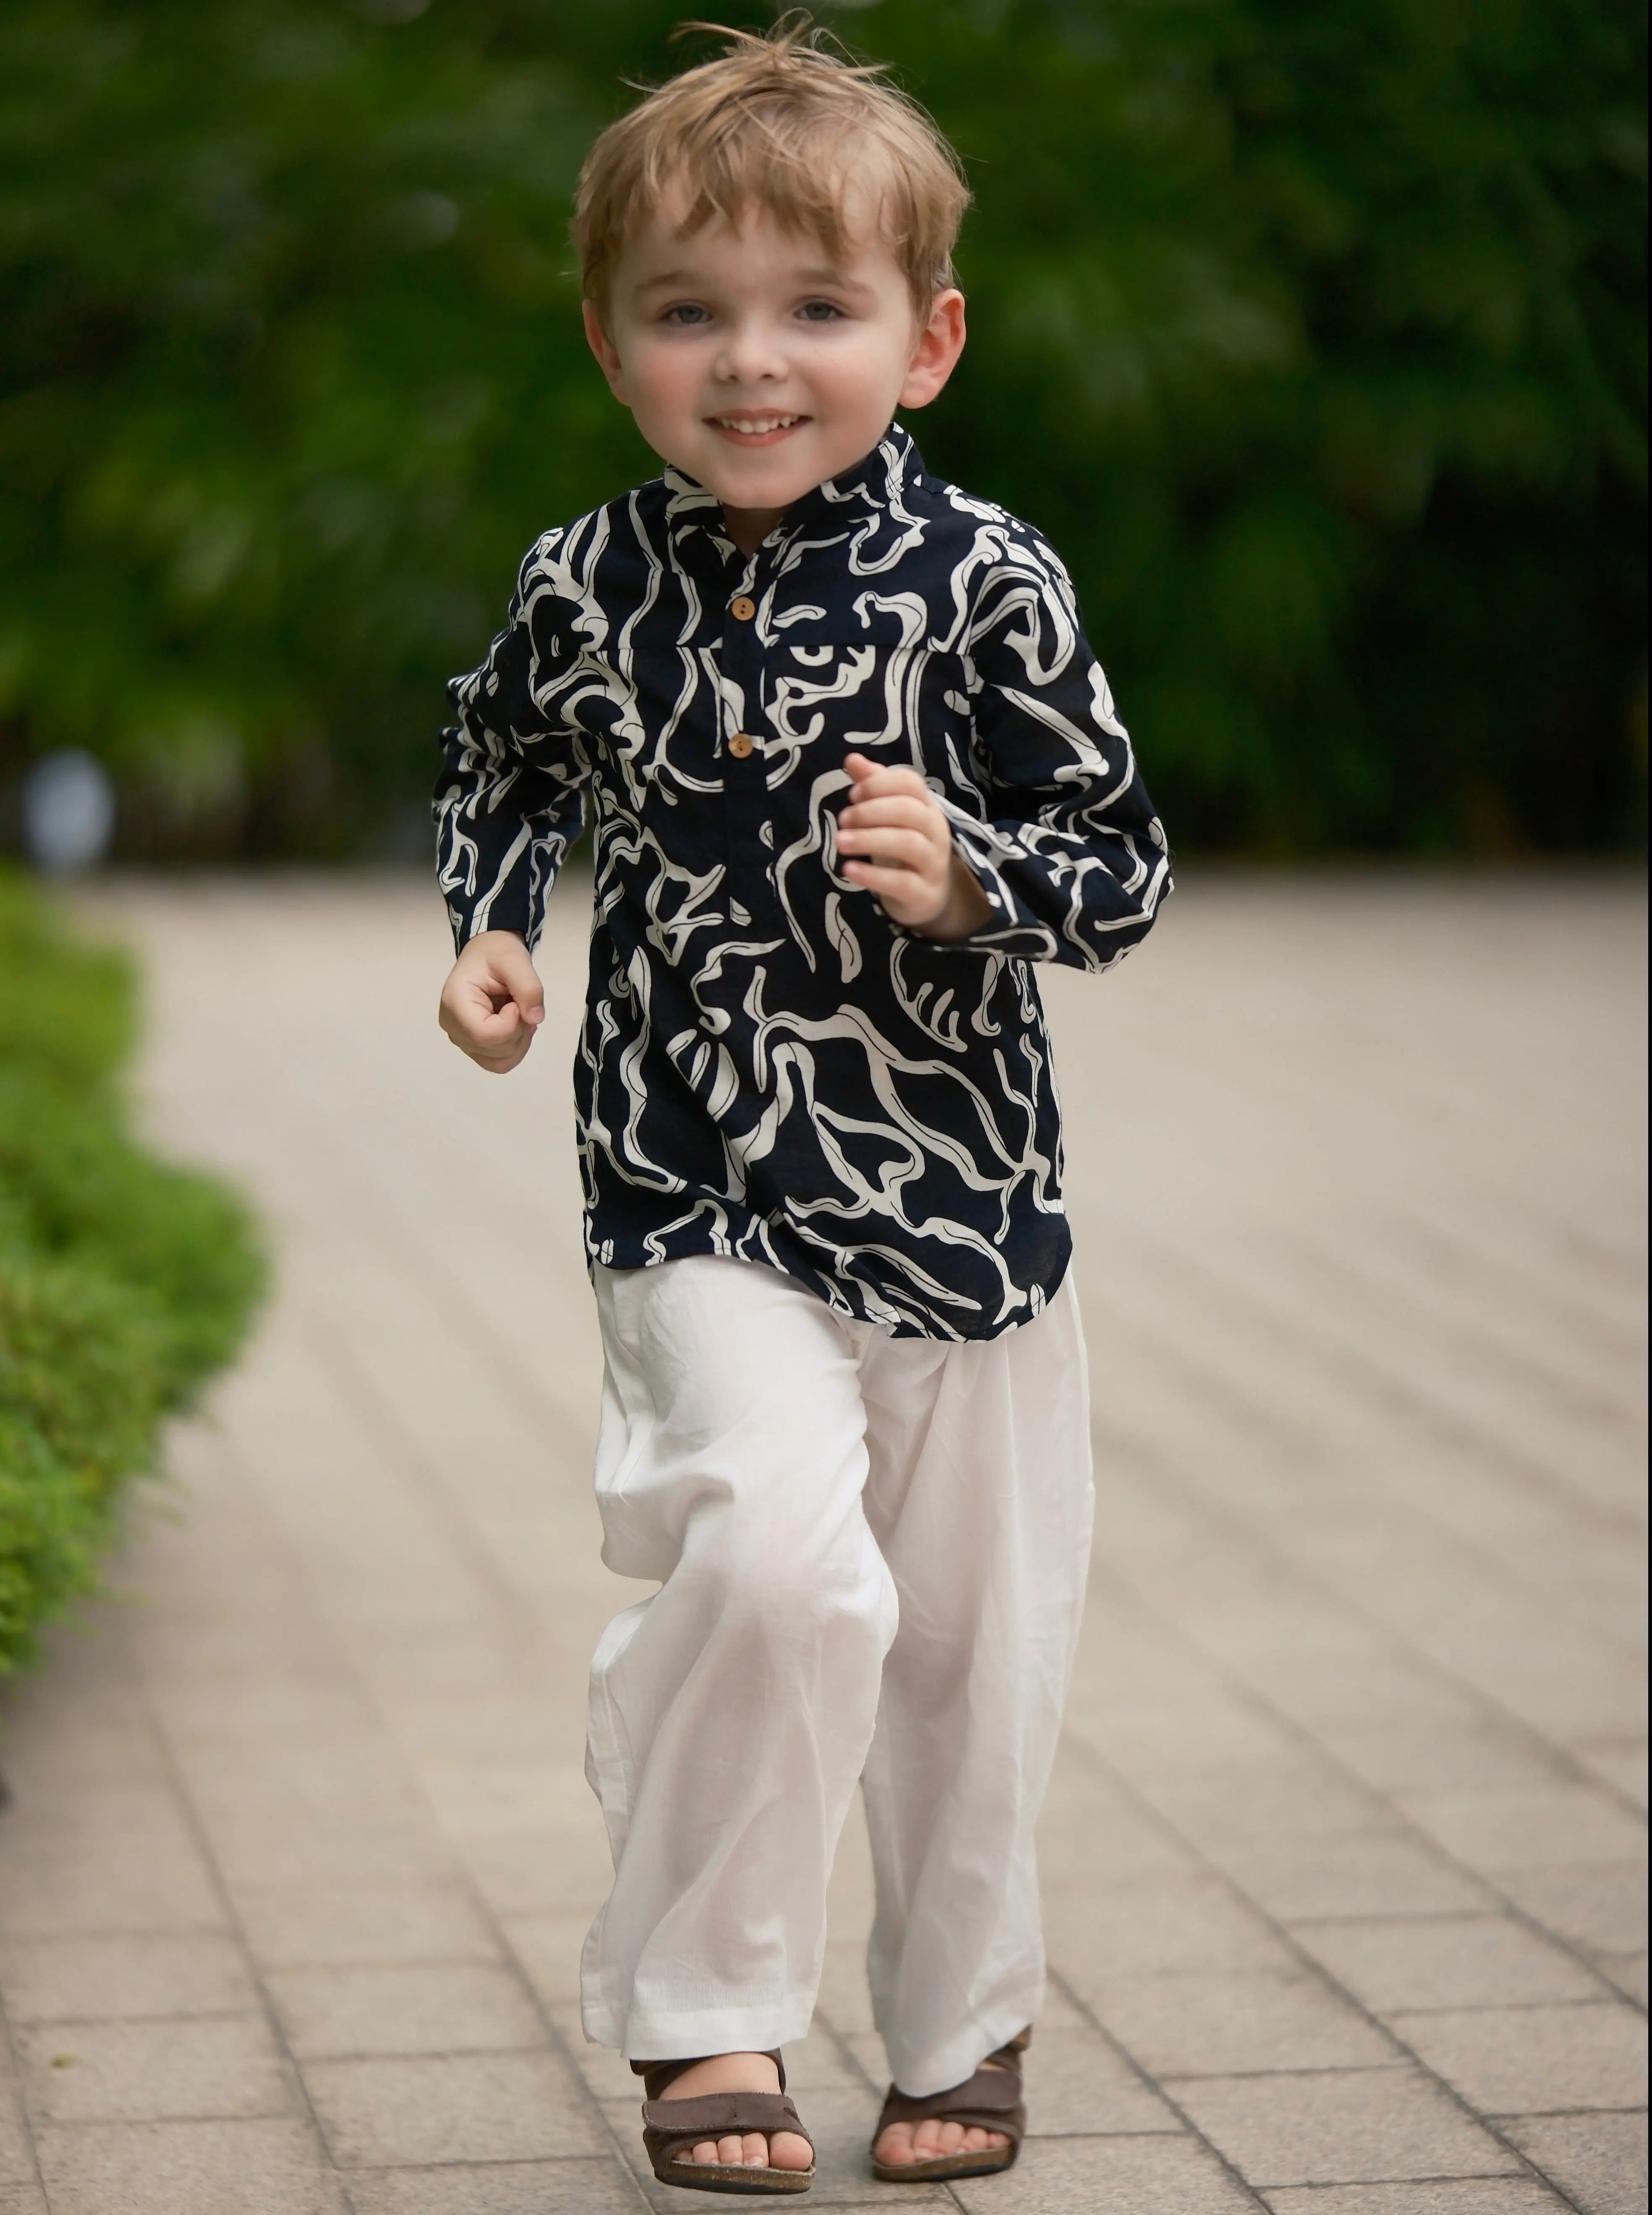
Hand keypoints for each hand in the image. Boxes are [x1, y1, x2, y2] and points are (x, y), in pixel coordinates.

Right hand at [438, 930, 544, 1072]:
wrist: (487, 955)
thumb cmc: (496, 953)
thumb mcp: (515, 959)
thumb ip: (528, 986)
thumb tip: (535, 1018)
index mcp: (455, 1003)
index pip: (485, 1035)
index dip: (511, 1023)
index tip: (515, 1002)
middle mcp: (453, 1026)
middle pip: (494, 1050)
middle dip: (518, 1030)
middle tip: (520, 1003)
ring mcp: (462, 1039)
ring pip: (499, 1062)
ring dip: (519, 1041)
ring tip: (518, 1013)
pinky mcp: (473, 1046)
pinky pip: (499, 1062)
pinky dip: (515, 1048)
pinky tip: (516, 1025)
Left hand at [837, 752, 992, 940]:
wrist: (927, 896)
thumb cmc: (902, 847)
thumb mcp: (889, 816)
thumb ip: (873, 786)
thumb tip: (852, 758)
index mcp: (926, 806)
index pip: (910, 783)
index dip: (879, 784)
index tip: (853, 795)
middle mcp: (935, 830)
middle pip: (909, 811)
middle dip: (871, 812)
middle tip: (842, 820)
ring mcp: (933, 863)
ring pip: (908, 844)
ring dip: (870, 839)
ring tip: (840, 842)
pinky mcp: (925, 893)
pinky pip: (902, 882)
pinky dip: (873, 875)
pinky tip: (849, 870)